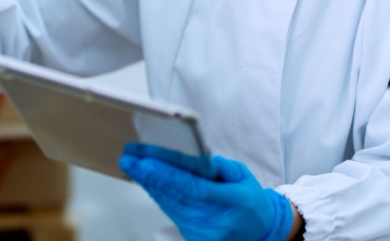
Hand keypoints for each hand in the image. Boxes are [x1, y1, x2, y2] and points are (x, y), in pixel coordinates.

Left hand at [119, 143, 294, 240]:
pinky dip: (157, 194)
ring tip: (132, 165)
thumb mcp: (243, 176)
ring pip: (169, 204)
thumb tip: (198, 156)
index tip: (148, 160)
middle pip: (175, 196)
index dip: (169, 174)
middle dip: (149, 175)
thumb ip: (221, 166)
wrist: (259, 231)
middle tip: (130, 159)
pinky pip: (171, 211)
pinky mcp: (193, 236)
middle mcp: (214, 220)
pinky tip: (145, 180)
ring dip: (148, 184)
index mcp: (232, 202)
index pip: (194, 187)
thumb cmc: (250, 200)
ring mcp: (202, 231)